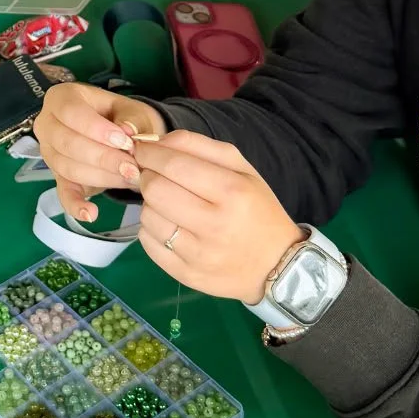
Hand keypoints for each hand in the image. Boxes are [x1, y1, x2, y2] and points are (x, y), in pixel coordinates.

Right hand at [35, 80, 165, 217]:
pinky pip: (62, 193)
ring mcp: (49, 152)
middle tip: (133, 168)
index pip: (71, 112)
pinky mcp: (57, 177)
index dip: (96, 129)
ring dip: (101, 176)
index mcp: (62, 98)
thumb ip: (132, 119)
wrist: (121, 134)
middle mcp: (47, 124)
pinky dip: (75, 205)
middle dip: (103, 158)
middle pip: (67, 143)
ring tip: (130, 179)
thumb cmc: (123, 117)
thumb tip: (127, 133)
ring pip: (68, 167)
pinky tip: (91, 213)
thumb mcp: (133, 110)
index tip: (125, 142)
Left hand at [130, 133, 301, 302]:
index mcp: (232, 191)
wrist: (277, 265)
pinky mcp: (185, 275)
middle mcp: (215, 224)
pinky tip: (170, 226)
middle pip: (154, 189)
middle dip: (146, 176)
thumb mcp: (242, 168)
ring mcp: (199, 254)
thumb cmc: (257, 210)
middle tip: (153, 175)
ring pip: (147, 216)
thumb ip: (198, 146)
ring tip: (168, 203)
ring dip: (150, 204)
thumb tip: (155, 142)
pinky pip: (147, 243)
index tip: (142, 149)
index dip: (149, 153)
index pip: (174, 164)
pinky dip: (151, 229)